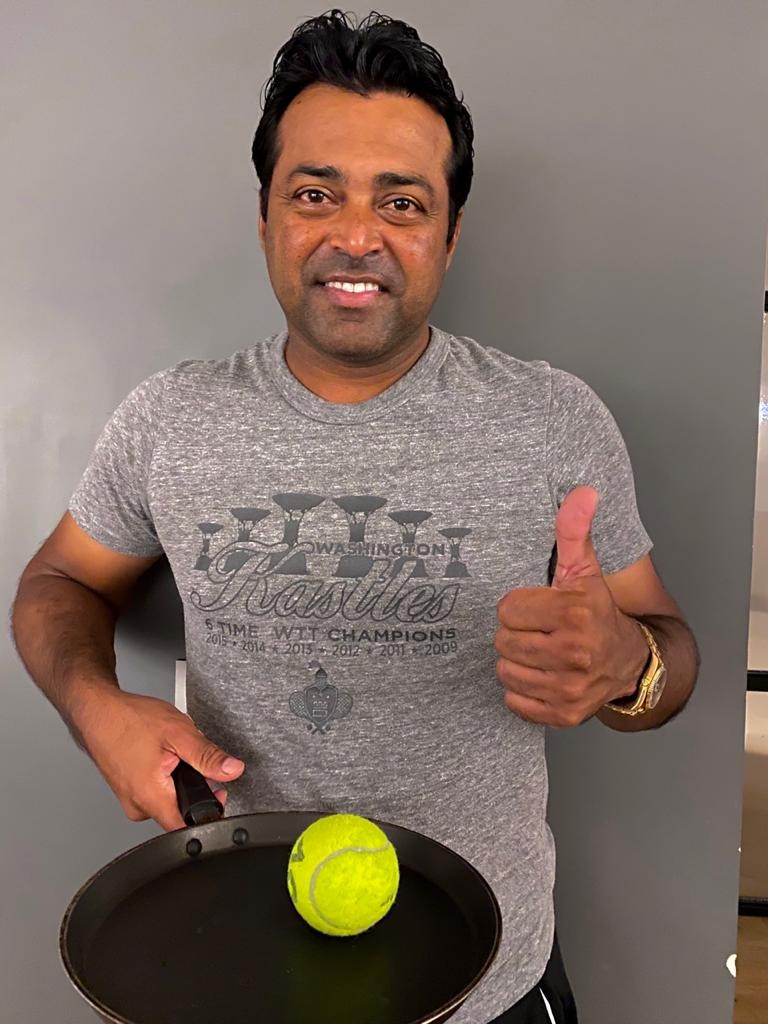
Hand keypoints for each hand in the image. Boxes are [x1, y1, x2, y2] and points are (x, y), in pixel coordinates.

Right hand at [74, 687, 244, 829]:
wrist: (97, 711)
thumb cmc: (129, 719)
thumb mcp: (179, 732)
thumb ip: (208, 755)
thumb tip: (232, 770)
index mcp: (151, 796)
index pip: (188, 826)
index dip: (209, 812)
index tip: (217, 792)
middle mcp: (137, 806)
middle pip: (179, 812)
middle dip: (193, 787)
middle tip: (189, 760)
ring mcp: (129, 800)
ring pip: (167, 800)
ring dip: (176, 780)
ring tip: (169, 753)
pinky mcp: (126, 793)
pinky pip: (153, 793)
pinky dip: (162, 777)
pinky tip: (157, 755)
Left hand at [495, 487, 647, 726]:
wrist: (630, 663)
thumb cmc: (597, 612)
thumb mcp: (585, 570)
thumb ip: (574, 531)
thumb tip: (583, 491)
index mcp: (576, 613)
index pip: (507, 610)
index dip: (520, 607)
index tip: (540, 607)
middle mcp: (575, 653)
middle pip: (503, 642)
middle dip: (518, 634)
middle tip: (541, 631)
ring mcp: (570, 688)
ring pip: (506, 671)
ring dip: (518, 662)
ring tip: (543, 652)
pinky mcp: (564, 715)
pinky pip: (514, 701)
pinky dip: (523, 691)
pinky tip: (544, 675)